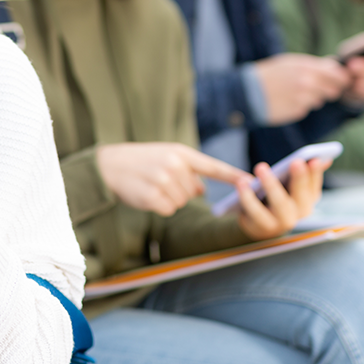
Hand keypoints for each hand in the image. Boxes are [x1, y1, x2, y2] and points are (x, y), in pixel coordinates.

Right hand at [95, 142, 252, 216]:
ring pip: (181, 202)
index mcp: (181, 153)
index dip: (233, 175)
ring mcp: (163, 181)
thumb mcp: (166, 157)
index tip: (252, 181)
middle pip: (193, 192)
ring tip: (152, 185)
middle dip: (179, 191)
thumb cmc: (142, 161)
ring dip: (168, 199)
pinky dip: (158, 206)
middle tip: (159, 180)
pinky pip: (167, 210)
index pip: (213, 166)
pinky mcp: (152, 196)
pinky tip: (146, 194)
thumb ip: (187, 170)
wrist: (110, 164)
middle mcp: (174, 165)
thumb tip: (201, 190)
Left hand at [235, 158, 330, 239]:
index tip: (315, 160)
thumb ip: (303, 173)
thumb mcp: (290, 184)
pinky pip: (255, 212)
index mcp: (308, 200)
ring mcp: (282, 223)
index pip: (314, 186)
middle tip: (295, 162)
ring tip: (261, 167)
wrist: (257, 223)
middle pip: (301, 197)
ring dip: (271, 185)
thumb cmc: (276, 197)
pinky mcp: (262, 227)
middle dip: (299, 179)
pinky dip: (247, 197)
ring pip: (279, 204)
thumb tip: (323, 159)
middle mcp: (299, 214)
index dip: (315, 174)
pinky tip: (242, 182)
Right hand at [254, 54, 350, 124]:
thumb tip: (335, 68)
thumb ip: (314, 65)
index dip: (340, 78)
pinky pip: (307, 108)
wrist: (248, 92)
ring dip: (312, 97)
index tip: (339, 79)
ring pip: (319, 100)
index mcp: (307, 67)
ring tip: (295, 92)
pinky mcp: (298, 112)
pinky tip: (288, 100)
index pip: (338, 75)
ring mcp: (304, 99)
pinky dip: (301, 105)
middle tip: (316, 87)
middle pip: (333, 90)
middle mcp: (308, 83)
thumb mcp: (291, 62)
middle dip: (328, 89)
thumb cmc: (270, 74)